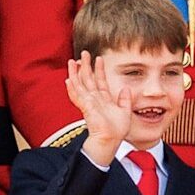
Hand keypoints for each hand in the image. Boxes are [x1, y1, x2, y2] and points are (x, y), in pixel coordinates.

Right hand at [65, 50, 130, 165]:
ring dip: (75, 73)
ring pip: (80, 85)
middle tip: (84, 54)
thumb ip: (125, 100)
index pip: (100, 81)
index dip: (99, 69)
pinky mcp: (85, 107)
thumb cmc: (116, 130)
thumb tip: (126, 88)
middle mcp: (94, 99)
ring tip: (72, 61)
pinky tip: (68, 80)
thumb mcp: (125, 112)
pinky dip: (72, 88)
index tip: (99, 58)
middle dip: (85, 66)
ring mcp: (88, 103)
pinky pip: (77, 96)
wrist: (110, 141)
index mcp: (103, 99)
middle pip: (88, 79)